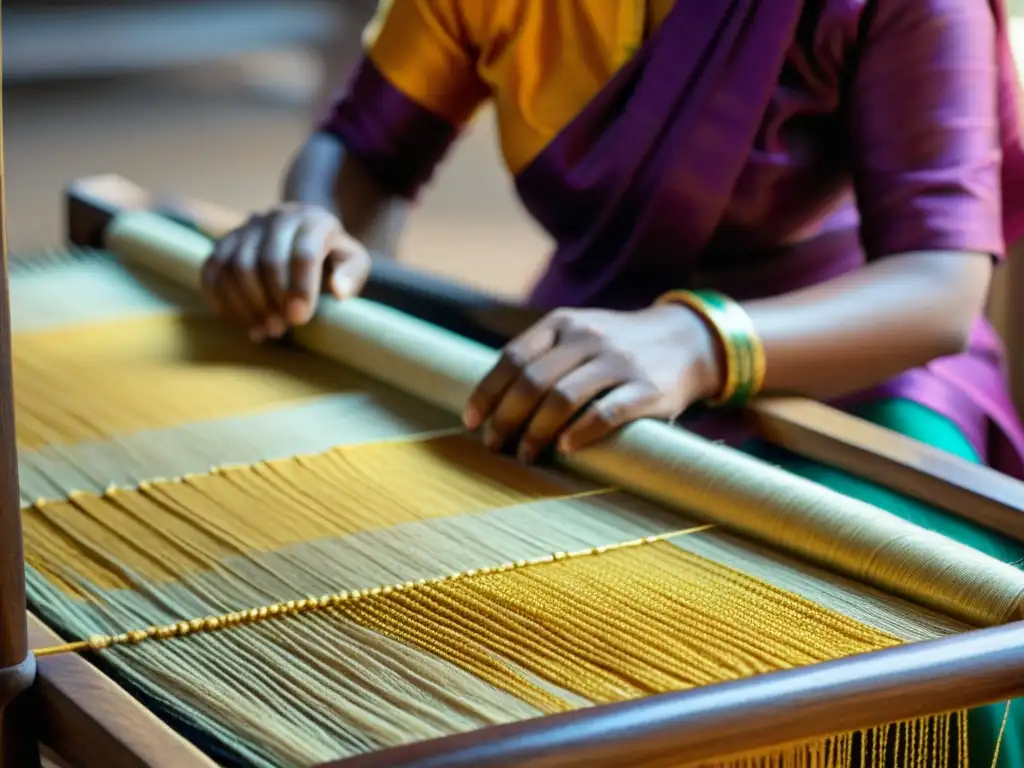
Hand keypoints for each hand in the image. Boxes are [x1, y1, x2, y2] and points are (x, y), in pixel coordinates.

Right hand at [201, 203, 370, 340]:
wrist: (301, 233)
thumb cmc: (331, 256)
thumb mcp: (352, 260)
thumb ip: (351, 273)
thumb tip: (339, 291)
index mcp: (312, 221)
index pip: (304, 253)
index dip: (300, 289)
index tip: (299, 319)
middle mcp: (276, 218)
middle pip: (266, 260)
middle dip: (272, 300)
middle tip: (280, 330)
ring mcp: (246, 228)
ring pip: (236, 267)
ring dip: (247, 305)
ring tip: (264, 331)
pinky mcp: (224, 242)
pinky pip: (212, 270)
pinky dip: (221, 300)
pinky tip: (240, 321)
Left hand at [462, 305, 722, 461]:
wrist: (686, 341)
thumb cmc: (618, 347)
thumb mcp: (579, 334)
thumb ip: (542, 355)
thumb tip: (492, 399)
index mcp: (564, 324)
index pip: (513, 357)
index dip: (488, 392)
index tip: (472, 422)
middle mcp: (588, 338)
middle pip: (533, 381)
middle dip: (506, 418)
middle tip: (494, 445)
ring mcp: (619, 362)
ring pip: (563, 398)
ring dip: (536, 432)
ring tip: (525, 454)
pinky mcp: (647, 389)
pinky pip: (606, 412)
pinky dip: (580, 432)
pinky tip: (564, 448)